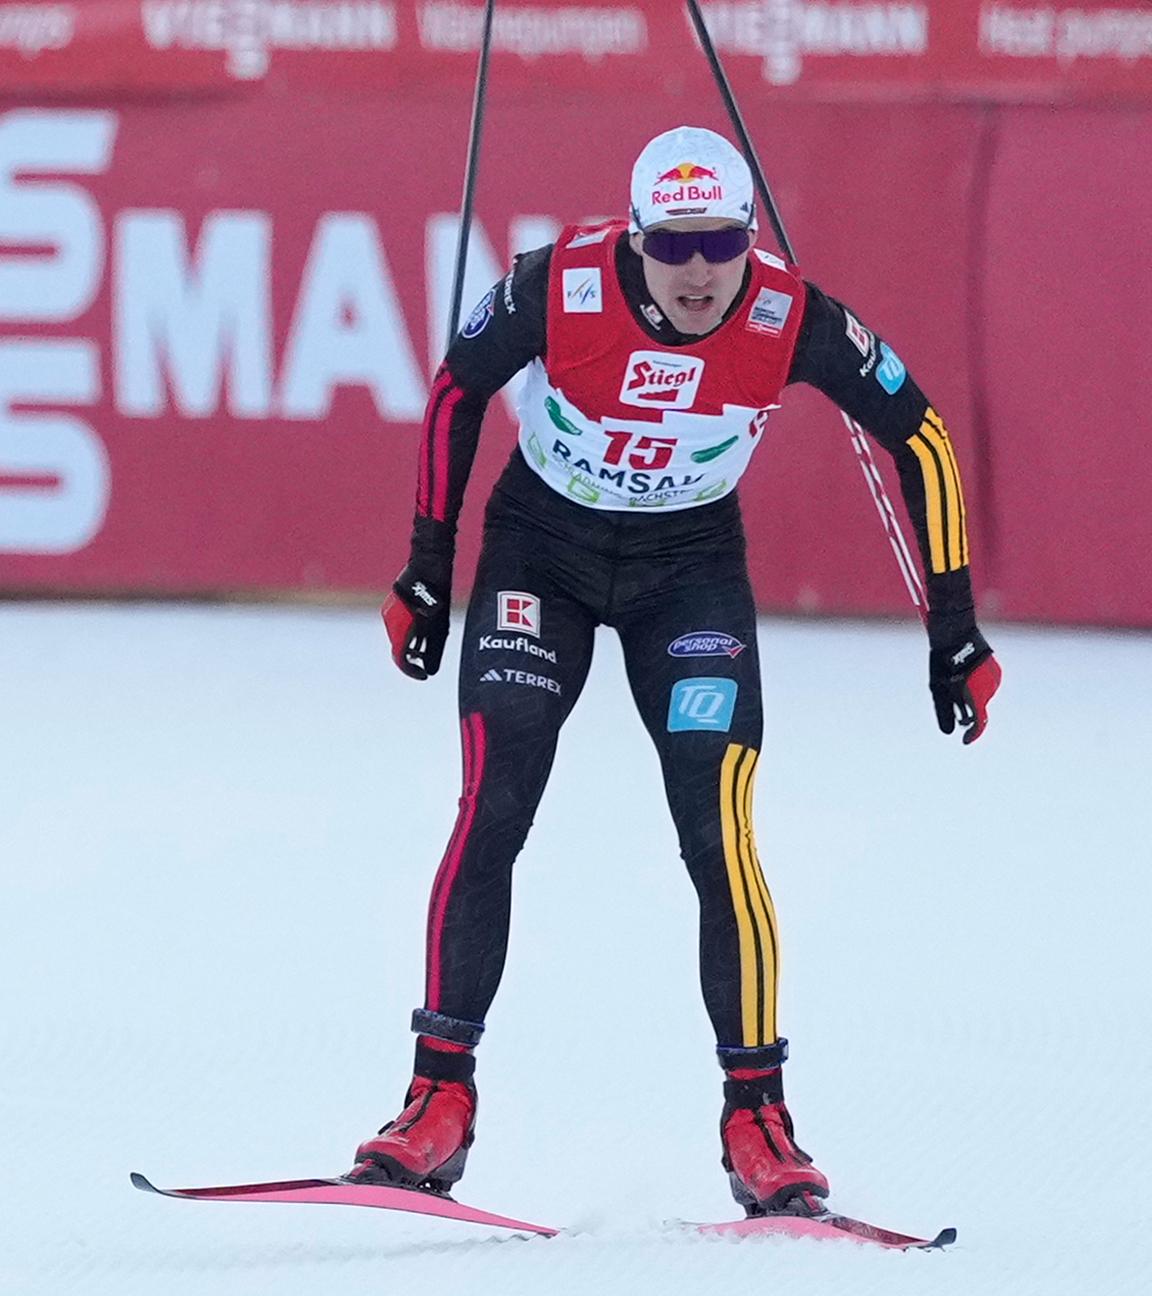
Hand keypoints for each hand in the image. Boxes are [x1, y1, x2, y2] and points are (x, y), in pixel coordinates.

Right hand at [381, 562, 450, 679]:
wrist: (428, 567)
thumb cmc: (438, 596)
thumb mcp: (439, 627)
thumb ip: (433, 651)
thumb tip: (430, 671)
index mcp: (404, 629)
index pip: (402, 659)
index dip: (412, 672)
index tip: (423, 676)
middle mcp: (392, 623)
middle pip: (399, 649)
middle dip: (412, 659)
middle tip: (427, 663)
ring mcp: (390, 613)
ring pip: (399, 637)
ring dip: (411, 645)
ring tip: (427, 647)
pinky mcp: (392, 606)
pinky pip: (399, 625)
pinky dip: (408, 632)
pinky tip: (422, 631)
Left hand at [929, 629, 1000, 744]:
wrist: (955, 631)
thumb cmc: (943, 661)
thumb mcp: (939, 689)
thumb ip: (944, 711)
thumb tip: (949, 732)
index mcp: (975, 694)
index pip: (978, 723)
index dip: (972, 735)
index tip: (965, 741)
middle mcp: (989, 688)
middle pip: (980, 709)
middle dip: (969, 713)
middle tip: (956, 710)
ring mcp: (995, 678)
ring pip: (983, 696)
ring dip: (972, 698)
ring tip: (956, 685)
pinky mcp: (995, 669)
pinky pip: (987, 684)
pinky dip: (977, 686)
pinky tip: (965, 676)